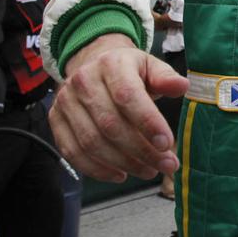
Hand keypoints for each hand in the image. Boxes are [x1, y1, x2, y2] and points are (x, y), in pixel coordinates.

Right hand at [49, 33, 188, 182]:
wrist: (94, 62)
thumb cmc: (129, 69)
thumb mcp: (151, 66)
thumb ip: (166, 78)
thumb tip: (182, 86)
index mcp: (111, 64)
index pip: (128, 96)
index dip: (148, 122)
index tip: (167, 144)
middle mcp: (83, 81)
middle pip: (110, 124)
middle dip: (141, 150)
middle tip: (166, 165)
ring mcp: (65, 101)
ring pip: (91, 142)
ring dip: (123, 163)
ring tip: (149, 171)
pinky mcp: (55, 120)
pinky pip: (72, 152)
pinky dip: (96, 169)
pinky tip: (120, 174)